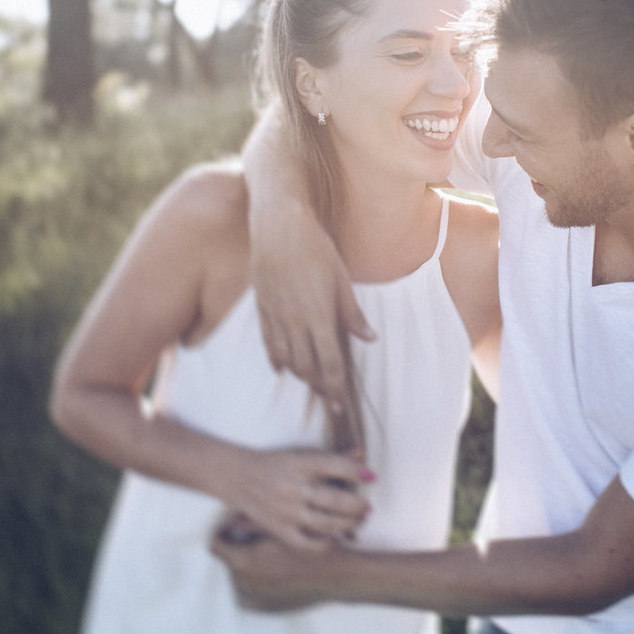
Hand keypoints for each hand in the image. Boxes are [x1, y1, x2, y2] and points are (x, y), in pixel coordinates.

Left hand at [211, 522, 335, 610]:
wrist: (337, 574)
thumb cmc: (309, 545)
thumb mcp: (279, 527)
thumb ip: (250, 522)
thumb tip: (230, 519)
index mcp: (240, 562)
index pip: (215, 544)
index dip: (223, 530)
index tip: (233, 523)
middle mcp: (243, 583)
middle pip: (228, 559)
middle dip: (237, 545)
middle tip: (254, 533)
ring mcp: (255, 598)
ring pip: (240, 575)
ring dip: (248, 561)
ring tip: (267, 548)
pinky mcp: (268, 606)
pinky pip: (254, 590)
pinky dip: (261, 577)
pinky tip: (277, 564)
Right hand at [221, 448, 373, 551]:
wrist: (237, 476)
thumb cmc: (275, 463)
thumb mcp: (301, 454)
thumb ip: (332, 458)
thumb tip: (361, 454)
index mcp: (300, 464)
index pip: (335, 466)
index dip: (356, 471)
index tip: (372, 477)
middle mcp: (294, 487)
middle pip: (335, 499)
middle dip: (358, 505)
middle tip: (368, 507)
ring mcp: (286, 511)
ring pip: (325, 523)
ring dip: (348, 524)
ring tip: (360, 521)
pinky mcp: (279, 529)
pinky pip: (305, 543)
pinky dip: (324, 545)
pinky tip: (337, 541)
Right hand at [249, 199, 375, 405]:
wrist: (278, 227)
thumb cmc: (316, 249)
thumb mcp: (342, 280)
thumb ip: (353, 314)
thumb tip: (370, 339)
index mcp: (319, 316)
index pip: (329, 363)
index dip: (336, 387)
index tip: (341, 406)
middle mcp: (295, 322)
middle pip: (307, 367)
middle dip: (320, 387)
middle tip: (330, 400)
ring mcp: (276, 317)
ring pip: (287, 359)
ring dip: (300, 376)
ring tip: (312, 385)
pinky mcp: (262, 308)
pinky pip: (268, 344)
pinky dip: (276, 360)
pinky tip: (282, 369)